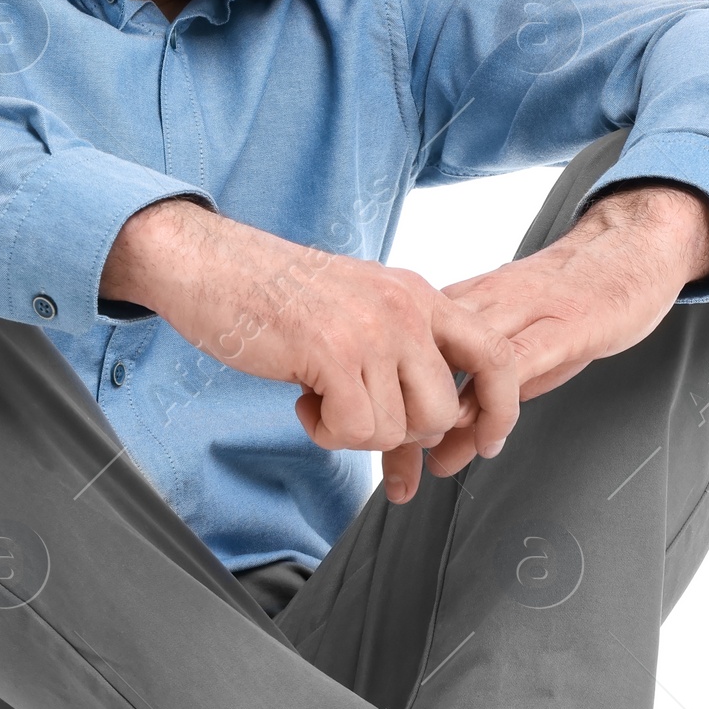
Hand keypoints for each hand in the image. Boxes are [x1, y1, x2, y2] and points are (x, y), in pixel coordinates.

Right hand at [101, 200, 519, 490]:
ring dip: (354, 432)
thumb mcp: (359, 309)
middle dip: (400, 433)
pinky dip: (326, 432)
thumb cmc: (274, 295)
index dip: (499, 408)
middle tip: (357, 415)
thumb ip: (402, 353)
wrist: (210, 265)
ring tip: (321, 398)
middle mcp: (405, 308)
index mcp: (418, 294)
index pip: (495, 355)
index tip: (482, 443)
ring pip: (397, 429)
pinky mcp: (334, 354)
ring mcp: (373, 330)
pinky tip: (304, 400)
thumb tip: (432, 427)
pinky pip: (356, 431)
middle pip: (442, 411)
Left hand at [406, 184, 708, 481]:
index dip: (389, 400)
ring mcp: (521, 308)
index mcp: (463, 298)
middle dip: (405, 416)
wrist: (631, 245)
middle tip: (397, 469)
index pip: (408, 349)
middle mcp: (482, 298)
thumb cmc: (573, 295)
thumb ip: (479, 383)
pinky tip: (489, 435)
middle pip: (425, 357)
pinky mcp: (561, 323)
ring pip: (463, 360)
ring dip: (443, 414)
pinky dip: (496, 401)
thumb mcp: (515, 336)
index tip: (381, 448)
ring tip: (435, 461)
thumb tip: (447, 441)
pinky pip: (517, 363)